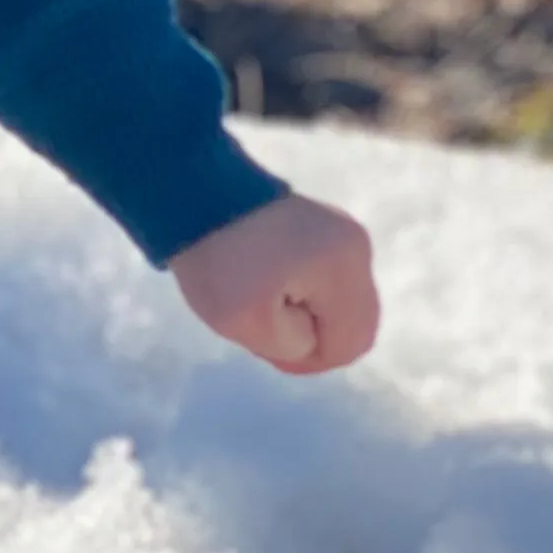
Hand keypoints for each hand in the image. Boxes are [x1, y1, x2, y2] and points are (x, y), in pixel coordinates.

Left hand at [169, 189, 379, 372]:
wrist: (195, 193)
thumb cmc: (218, 260)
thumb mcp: (247, 324)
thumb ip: (295, 347)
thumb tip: (313, 336)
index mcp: (345, 268)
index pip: (351, 343)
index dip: (312, 360)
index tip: (268, 345)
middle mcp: (357, 247)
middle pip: (352, 322)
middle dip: (311, 336)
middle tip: (262, 328)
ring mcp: (344, 233)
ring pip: (339, 304)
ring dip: (305, 314)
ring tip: (261, 302)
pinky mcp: (326, 228)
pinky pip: (327, 280)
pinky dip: (302, 292)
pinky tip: (267, 283)